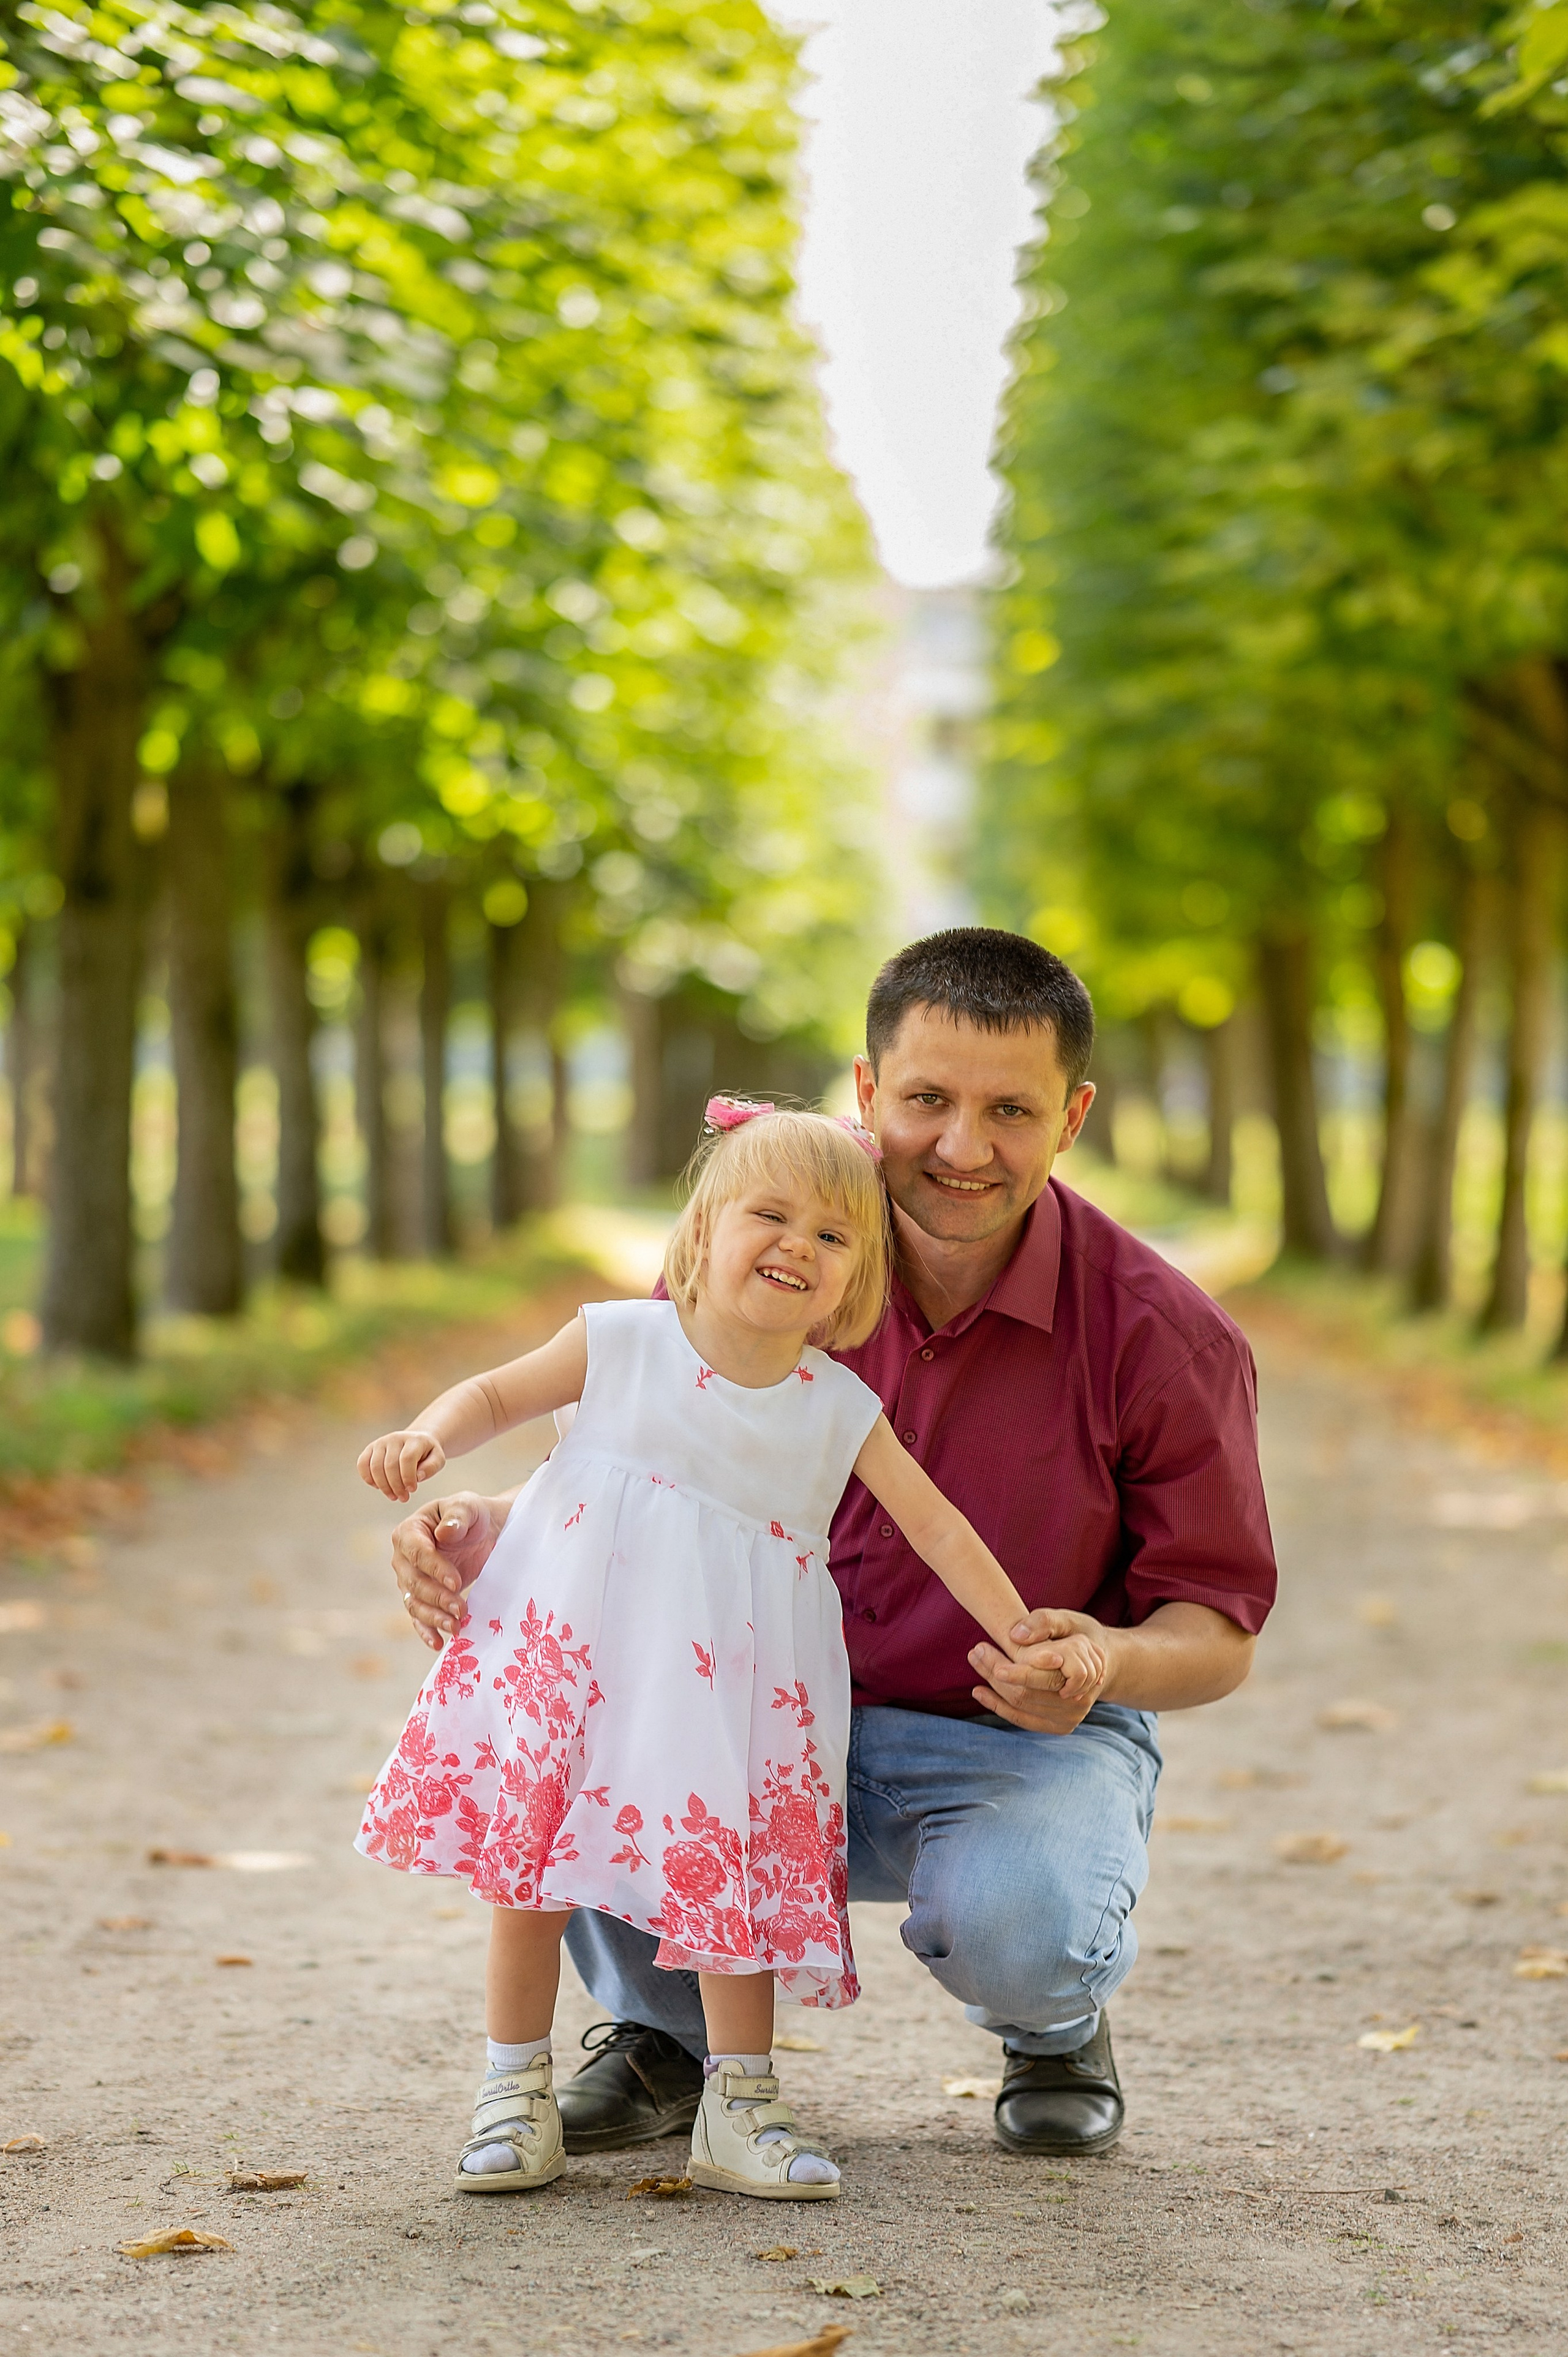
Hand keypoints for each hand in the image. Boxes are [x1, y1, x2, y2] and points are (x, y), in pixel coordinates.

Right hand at [358, 1427, 445, 1502]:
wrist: (415, 1441)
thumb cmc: (427, 1454)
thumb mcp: (438, 1459)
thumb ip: (431, 1467)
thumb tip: (418, 1477)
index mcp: (414, 1439)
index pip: (407, 1458)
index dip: (408, 1477)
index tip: (412, 1490)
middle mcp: (395, 1438)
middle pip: (390, 1465)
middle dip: (396, 1486)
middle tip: (403, 1498)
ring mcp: (380, 1442)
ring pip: (375, 1466)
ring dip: (383, 1486)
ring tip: (393, 1496)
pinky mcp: (370, 1448)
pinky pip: (362, 1464)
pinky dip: (368, 1478)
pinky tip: (378, 1487)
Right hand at [391, 1491, 509, 1650]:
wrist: (482, 1532)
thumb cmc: (471, 1515)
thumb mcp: (467, 1507)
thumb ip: (457, 1517)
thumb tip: (444, 1533)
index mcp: (408, 1532)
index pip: (417, 1554)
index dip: (435, 1569)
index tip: (456, 1582)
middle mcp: (403, 1559)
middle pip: (415, 1583)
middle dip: (438, 1598)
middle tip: (462, 1609)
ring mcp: (410, 1581)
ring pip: (415, 1604)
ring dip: (434, 1618)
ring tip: (456, 1627)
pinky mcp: (423, 1598)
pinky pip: (419, 1618)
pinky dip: (426, 1631)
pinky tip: (438, 1643)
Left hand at [969, 1607, 1112, 1734]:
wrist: (1105, 1663)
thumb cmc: (1081, 1635)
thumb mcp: (1069, 1620)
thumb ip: (1044, 1622)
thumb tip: (1017, 1635)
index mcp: (1081, 1671)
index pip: (1039, 1676)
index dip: (1010, 1668)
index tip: (982, 1650)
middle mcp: (1077, 1700)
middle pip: (1025, 1692)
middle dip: (994, 1671)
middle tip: (974, 1651)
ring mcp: (1069, 1717)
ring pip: (1021, 1704)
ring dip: (992, 1686)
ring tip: (975, 1661)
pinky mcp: (1060, 1727)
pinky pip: (1024, 1719)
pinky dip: (999, 1705)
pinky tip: (979, 1691)